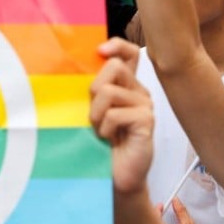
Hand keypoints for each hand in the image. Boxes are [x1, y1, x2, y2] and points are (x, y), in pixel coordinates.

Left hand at [90, 37, 152, 194]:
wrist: (114, 178)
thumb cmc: (101, 146)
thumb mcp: (93, 112)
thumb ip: (93, 90)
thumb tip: (76, 67)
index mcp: (127, 86)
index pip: (129, 53)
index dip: (116, 46)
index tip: (100, 51)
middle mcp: (139, 92)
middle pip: (113, 67)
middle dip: (94, 91)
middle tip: (94, 116)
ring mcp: (145, 106)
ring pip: (109, 91)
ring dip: (96, 115)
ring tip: (101, 131)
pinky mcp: (146, 121)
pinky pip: (115, 113)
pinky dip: (104, 128)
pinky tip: (109, 140)